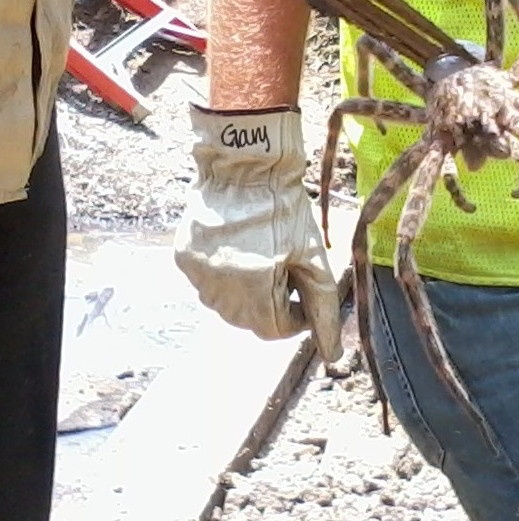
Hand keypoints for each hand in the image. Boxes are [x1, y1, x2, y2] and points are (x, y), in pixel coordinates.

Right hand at [174, 106, 342, 358]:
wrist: (247, 165)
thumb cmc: (286, 209)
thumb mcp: (313, 257)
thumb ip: (322, 307)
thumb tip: (333, 355)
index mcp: (254, 287)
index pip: (274, 331)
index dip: (294, 319)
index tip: (303, 297)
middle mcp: (219, 286)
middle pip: (248, 321)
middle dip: (271, 306)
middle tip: (285, 273)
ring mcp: (196, 272)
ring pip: (225, 305)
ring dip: (246, 294)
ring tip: (262, 258)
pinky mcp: (183, 256)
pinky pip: (206, 282)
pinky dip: (224, 276)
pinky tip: (239, 248)